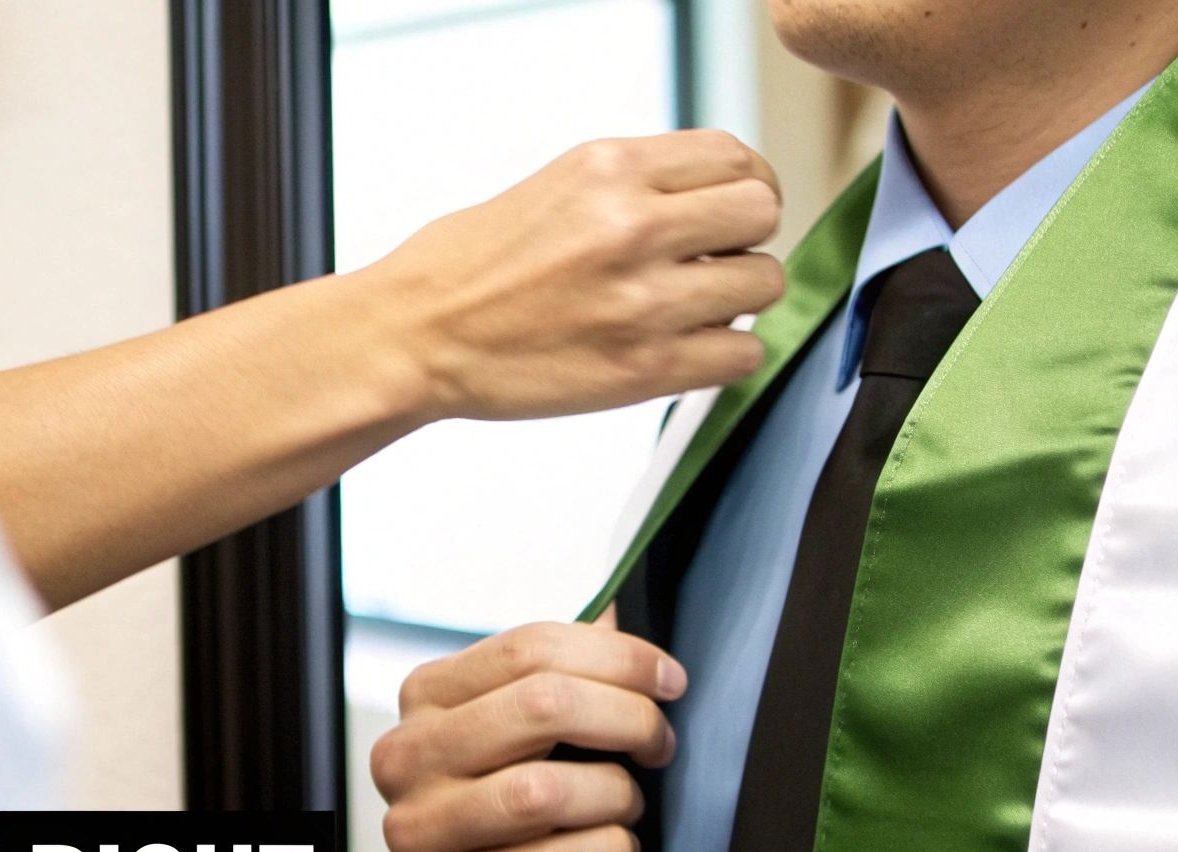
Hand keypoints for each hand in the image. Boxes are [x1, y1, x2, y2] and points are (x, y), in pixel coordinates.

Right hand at [346, 129, 783, 420]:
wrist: (415, 335)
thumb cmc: (468, 266)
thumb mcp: (556, 185)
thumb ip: (633, 184)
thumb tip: (704, 199)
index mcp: (609, 169)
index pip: (734, 156)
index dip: (742, 186)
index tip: (727, 212)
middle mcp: (632, 224)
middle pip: (762, 211)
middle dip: (744, 237)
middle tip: (714, 262)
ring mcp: (643, 299)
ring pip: (763, 282)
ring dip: (737, 299)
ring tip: (691, 310)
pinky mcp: (644, 367)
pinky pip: (742, 353)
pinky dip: (723, 355)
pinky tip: (682, 351)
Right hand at [370, 622, 684, 851]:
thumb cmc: (508, 795)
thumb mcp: (523, 724)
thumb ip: (563, 667)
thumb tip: (615, 608)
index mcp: (426, 693)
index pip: (529, 648)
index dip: (617, 657)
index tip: (670, 681)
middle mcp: (406, 755)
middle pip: (542, 705)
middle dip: (627, 718)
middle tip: (660, 743)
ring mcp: (416, 829)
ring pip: (543, 792)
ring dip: (615, 794)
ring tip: (627, 802)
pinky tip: (618, 845)